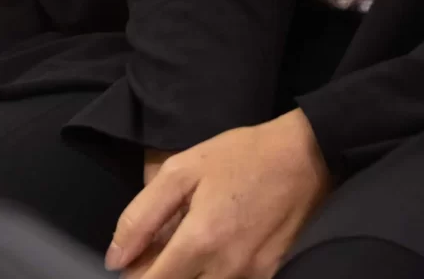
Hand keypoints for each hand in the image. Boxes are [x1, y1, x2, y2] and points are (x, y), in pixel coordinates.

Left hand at [105, 111, 331, 278]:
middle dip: (161, 276)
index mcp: (200, 242)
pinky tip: (215, 248)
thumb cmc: (243, 156)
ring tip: (188, 246)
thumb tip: (116, 258)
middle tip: (159, 251)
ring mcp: (253, 277)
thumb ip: (142, 216)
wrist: (307, 156)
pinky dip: (215, 273)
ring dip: (188, 275)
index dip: (136, 277)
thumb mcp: (182, 170)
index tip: (132, 263)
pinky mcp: (271, 276)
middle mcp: (227, 269)